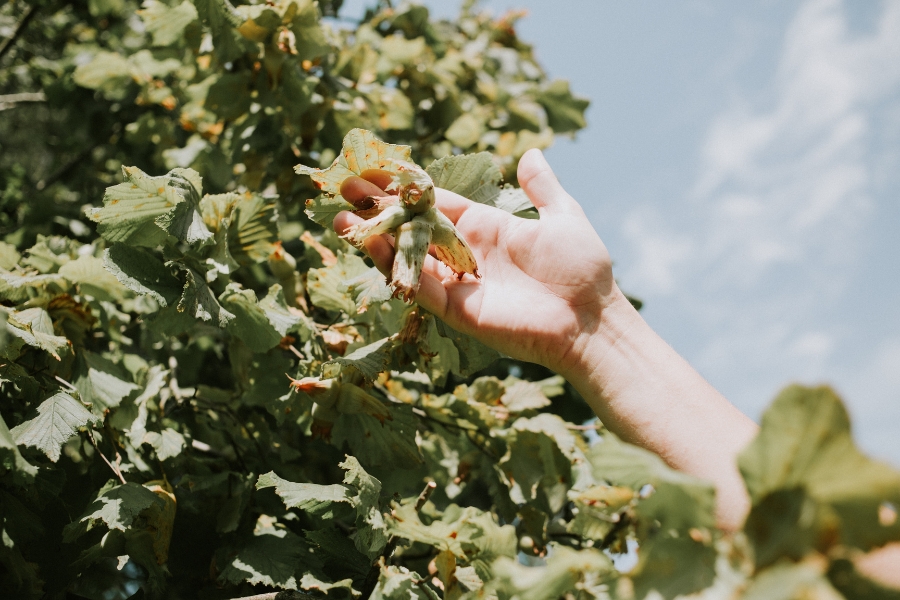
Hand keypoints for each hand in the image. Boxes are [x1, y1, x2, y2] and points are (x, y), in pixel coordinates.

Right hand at [333, 149, 626, 376]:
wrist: (590, 318)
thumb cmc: (582, 269)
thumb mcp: (562, 216)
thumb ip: (542, 188)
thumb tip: (530, 154)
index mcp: (485, 227)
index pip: (434, 203)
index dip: (404, 187)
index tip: (373, 171)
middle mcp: (466, 253)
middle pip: (412, 227)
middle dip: (379, 209)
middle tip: (344, 189)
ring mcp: (459, 282)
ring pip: (408, 257)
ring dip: (375, 239)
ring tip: (342, 219)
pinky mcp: (457, 309)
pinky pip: (420, 286)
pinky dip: (396, 267)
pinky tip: (374, 245)